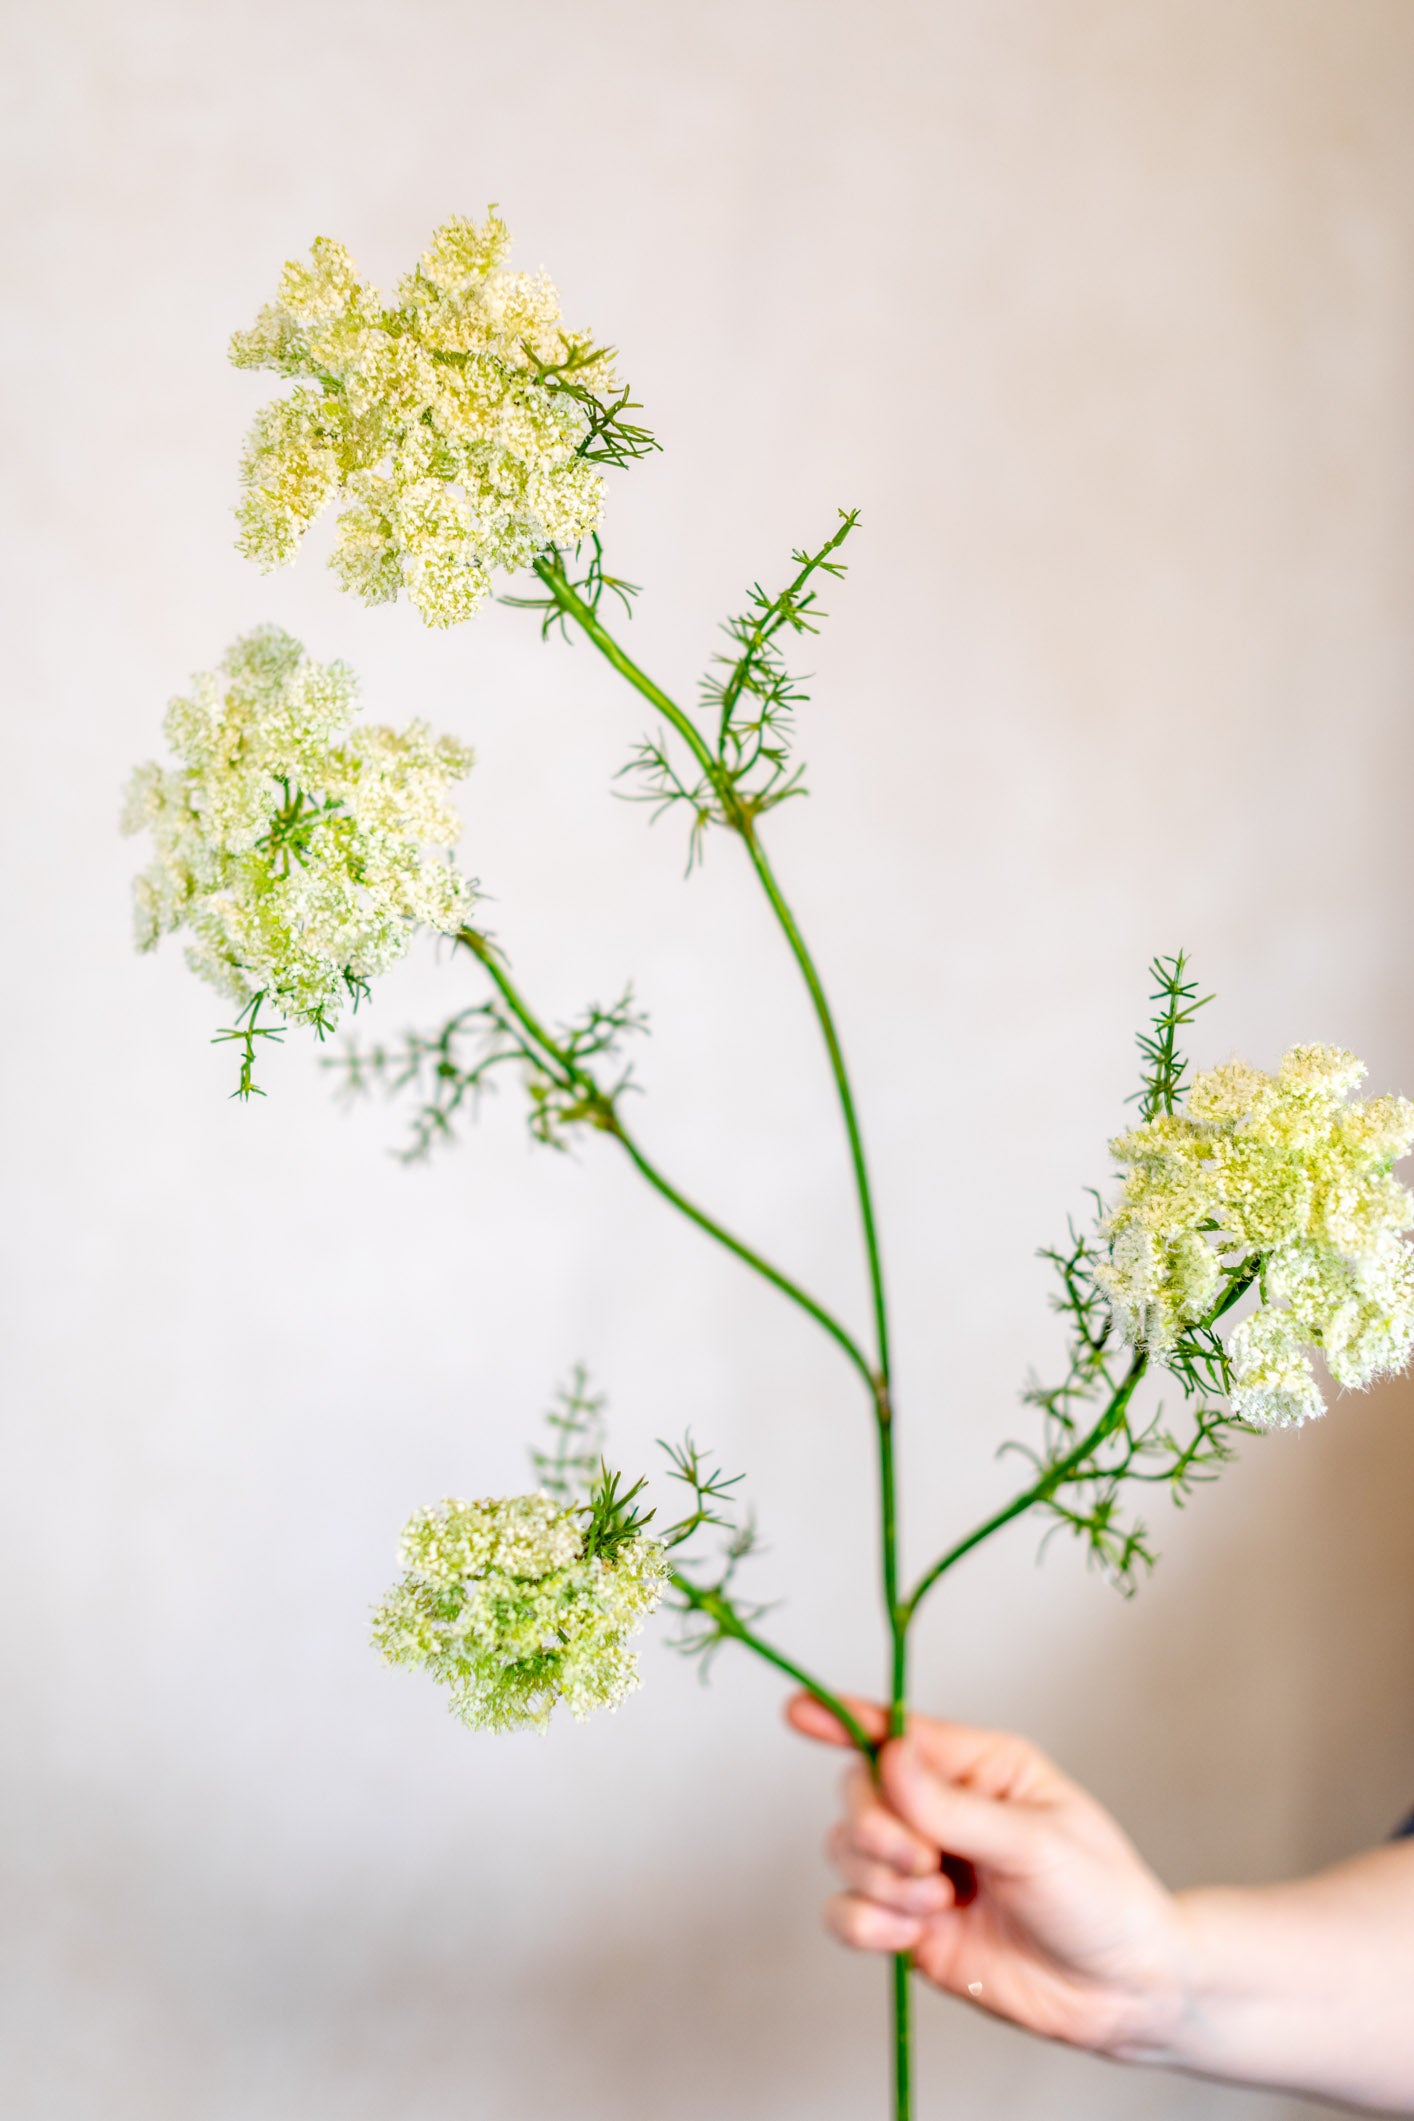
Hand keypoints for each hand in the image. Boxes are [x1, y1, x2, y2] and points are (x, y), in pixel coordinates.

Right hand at [788, 1694, 1188, 2057]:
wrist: (1121, 1993)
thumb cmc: (1100, 1897)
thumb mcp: (1035, 1842)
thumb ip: (954, 1807)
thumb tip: (889, 1756)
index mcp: (979, 1768)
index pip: (899, 1733)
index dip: (843, 1719)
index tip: (796, 1712)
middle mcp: (940, 1811)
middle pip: (858, 1792)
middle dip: (877, 1827)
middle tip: (924, 1861)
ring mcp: (921, 1871)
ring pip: (847, 1851)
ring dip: (881, 1880)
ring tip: (938, 1904)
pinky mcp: (910, 1928)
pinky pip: (847, 1913)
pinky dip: (864, 1923)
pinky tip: (905, 1936)